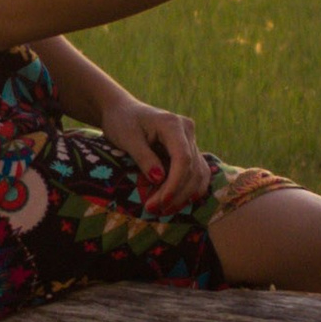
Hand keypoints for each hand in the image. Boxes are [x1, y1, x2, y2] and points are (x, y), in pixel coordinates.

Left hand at [98, 95, 212, 214]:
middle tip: (153, 210)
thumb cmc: (122, 122)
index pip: (183, 158)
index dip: (175, 183)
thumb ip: (144, 157)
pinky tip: (175, 203)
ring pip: (198, 174)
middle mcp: (187, 131)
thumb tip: (159, 179)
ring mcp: (191, 140)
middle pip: (192, 169)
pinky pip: (197, 173)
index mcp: (172, 124)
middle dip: (176, 194)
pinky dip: (189, 190)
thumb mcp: (127, 138)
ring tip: (163, 211)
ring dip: (184, 196)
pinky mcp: (189, 150)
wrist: (123, 111)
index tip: (161, 202)